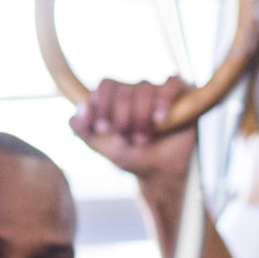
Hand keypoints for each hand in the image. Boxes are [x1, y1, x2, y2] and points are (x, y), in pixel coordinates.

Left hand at [71, 78, 195, 187]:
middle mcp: (136, 90)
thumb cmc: (132, 157)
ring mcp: (159, 91)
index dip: (102, 104)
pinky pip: (171, 84)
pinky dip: (164, 100)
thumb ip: (83, 131)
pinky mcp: (182, 94)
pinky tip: (160, 119)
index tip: (102, 127)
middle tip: (126, 138)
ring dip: (141, 117)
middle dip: (122, 117)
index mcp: (116, 98)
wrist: (160, 173)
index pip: (105, 85)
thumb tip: (76, 113)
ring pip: (145, 88)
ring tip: (144, 139)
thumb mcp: (102, 147)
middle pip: (124, 89)